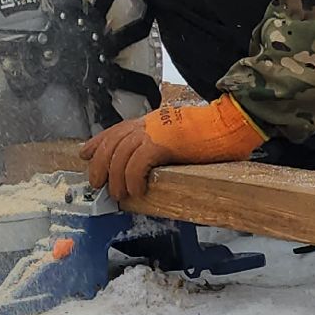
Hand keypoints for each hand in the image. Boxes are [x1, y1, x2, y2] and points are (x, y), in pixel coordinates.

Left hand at [79, 95, 265, 200]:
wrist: (231, 123)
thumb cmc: (213, 133)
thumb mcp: (180, 134)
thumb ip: (164, 143)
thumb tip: (155, 162)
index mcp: (152, 120)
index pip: (116, 130)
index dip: (97, 143)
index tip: (84, 154)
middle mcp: (148, 123)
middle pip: (112, 143)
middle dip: (100, 165)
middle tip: (98, 184)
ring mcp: (154, 131)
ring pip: (120, 155)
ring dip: (116, 178)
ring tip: (119, 195)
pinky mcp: (163, 143)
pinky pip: (137, 163)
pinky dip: (133, 179)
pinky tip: (138, 191)